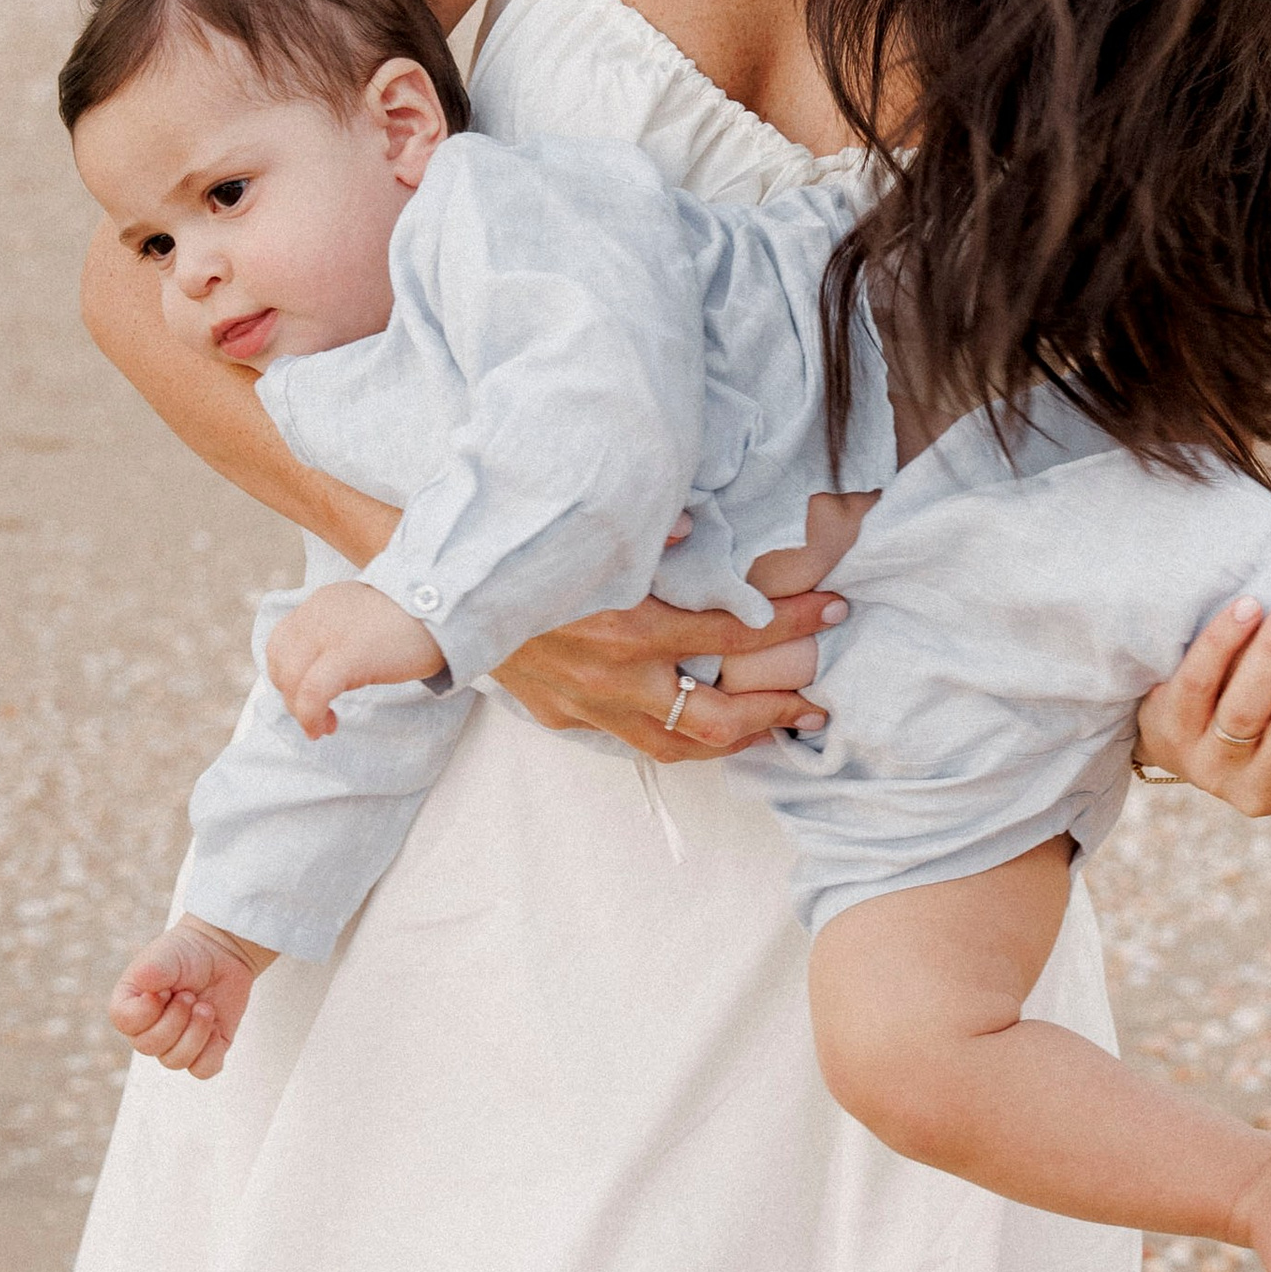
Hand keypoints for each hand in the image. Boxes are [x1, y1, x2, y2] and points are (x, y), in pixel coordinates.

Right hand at [110, 917, 275, 1082]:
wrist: (221, 954)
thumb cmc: (187, 954)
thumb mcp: (166, 955)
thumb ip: (151, 970)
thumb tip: (147, 989)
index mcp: (131, 1006)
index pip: (126, 1023)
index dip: (147, 1010)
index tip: (164, 989)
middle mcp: (148, 1030)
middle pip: (150, 1046)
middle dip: (175, 1019)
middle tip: (190, 995)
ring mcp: (175, 1043)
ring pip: (175, 1061)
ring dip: (195, 1032)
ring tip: (205, 1007)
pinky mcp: (203, 1051)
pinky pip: (202, 1070)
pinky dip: (211, 1051)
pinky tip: (216, 1028)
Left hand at [266, 582, 446, 739]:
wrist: (447, 607)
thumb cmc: (417, 620)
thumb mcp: (366, 617)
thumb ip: (341, 633)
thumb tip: (328, 669)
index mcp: (322, 603)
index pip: (281, 641)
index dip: (287, 675)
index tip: (306, 695)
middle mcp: (318, 614)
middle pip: (280, 662)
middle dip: (291, 695)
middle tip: (316, 714)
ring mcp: (331, 634)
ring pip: (291, 679)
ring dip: (299, 710)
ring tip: (322, 725)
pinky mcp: (348, 655)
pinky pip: (312, 692)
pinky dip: (310, 715)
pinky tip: (324, 727)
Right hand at [491, 490, 866, 760]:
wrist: (434, 596)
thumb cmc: (518, 550)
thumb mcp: (590, 528)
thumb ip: (653, 527)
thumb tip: (703, 524)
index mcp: (629, 626)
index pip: (737, 633)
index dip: (794, 623)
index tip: (836, 610)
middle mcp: (613, 678)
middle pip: (717, 720)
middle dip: (775, 712)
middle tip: (817, 703)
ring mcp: (586, 706)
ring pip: (676, 747)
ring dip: (731, 740)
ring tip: (773, 727)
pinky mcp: (561, 716)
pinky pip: (631, 740)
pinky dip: (674, 736)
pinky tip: (702, 726)